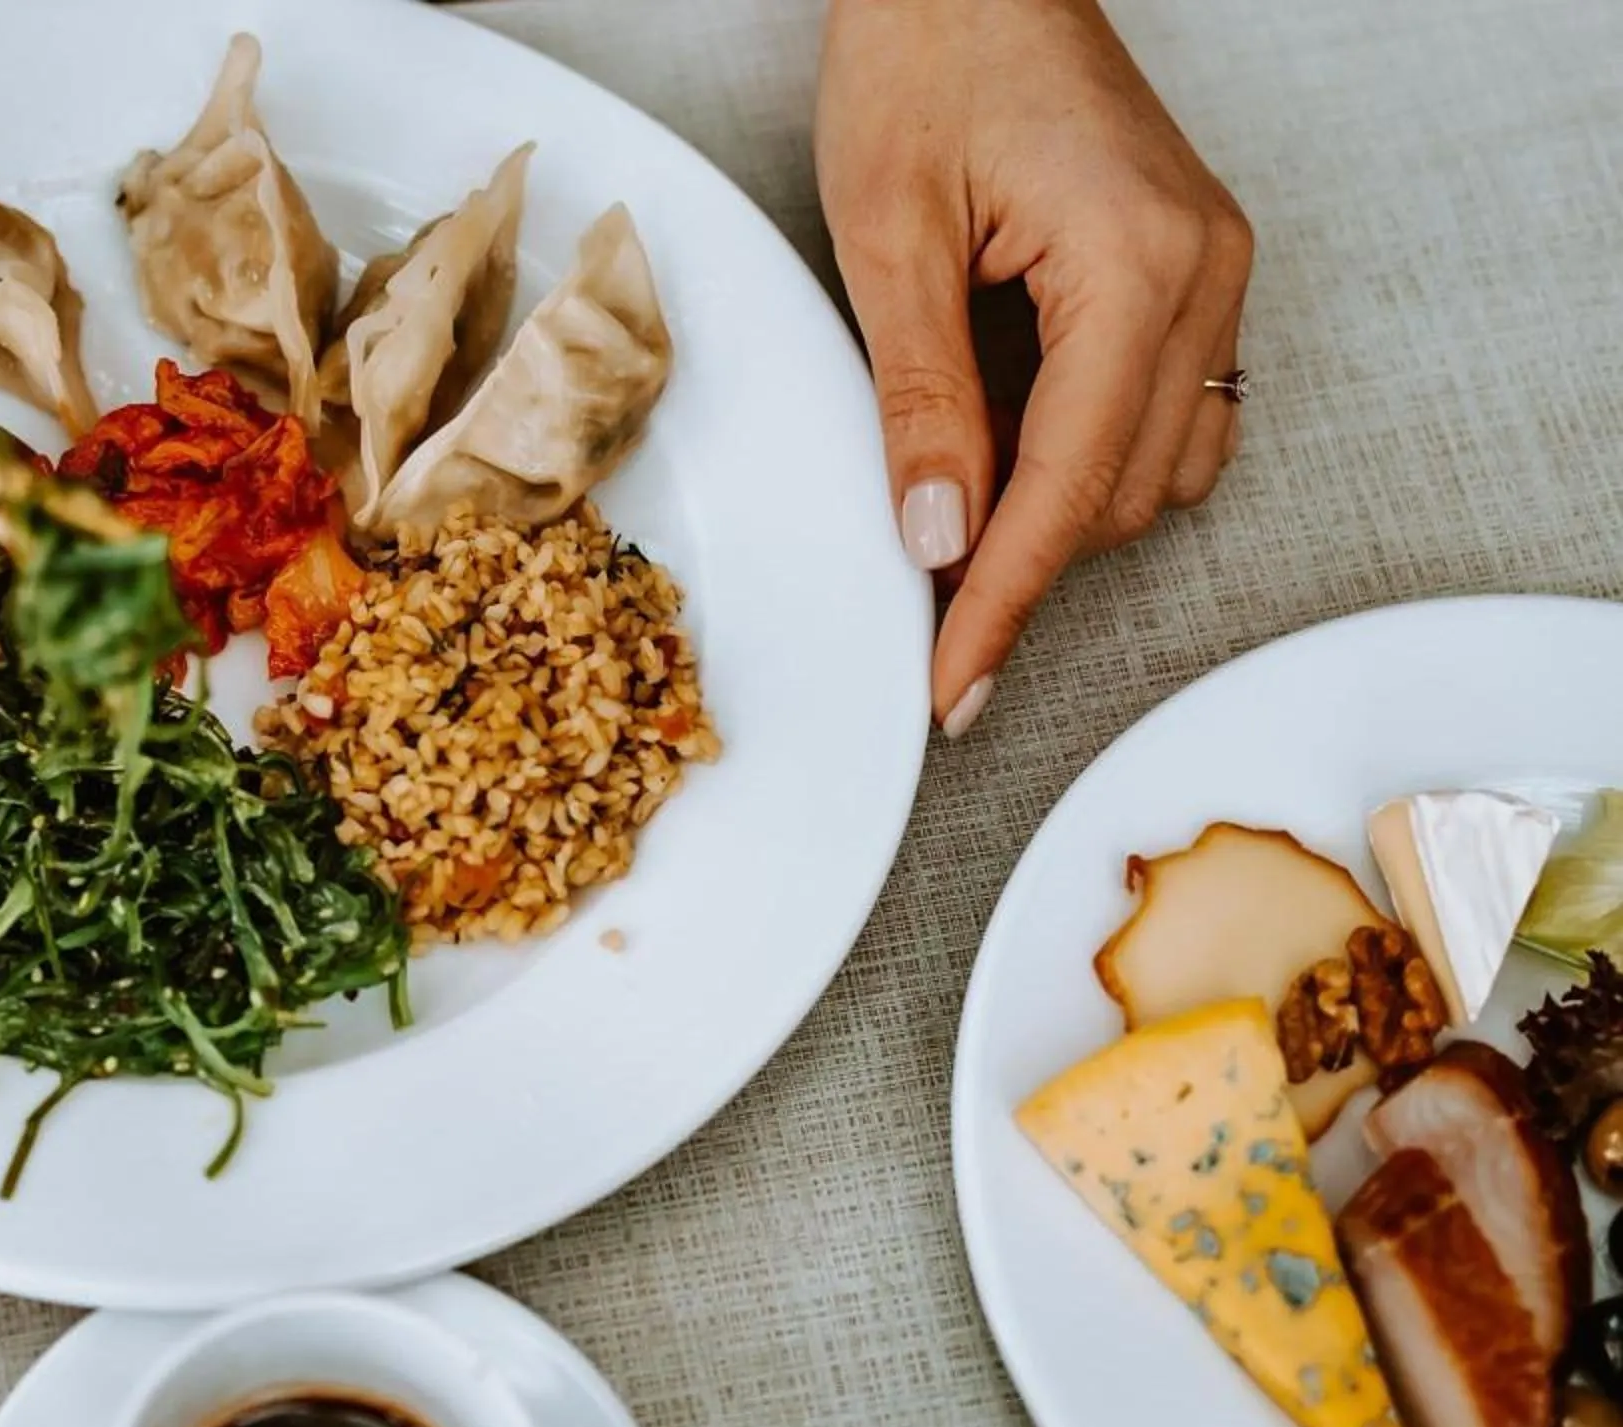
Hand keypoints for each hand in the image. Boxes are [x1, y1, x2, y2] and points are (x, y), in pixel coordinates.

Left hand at [816, 0, 1252, 733]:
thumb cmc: (923, 57)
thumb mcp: (889, 237)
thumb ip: (921, 398)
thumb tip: (938, 538)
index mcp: (1135, 264)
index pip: (1069, 486)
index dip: (1002, 602)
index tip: (952, 689)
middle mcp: (1202, 271)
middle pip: (1124, 493)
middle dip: (1024, 563)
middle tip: (924, 616)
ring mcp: (1211, 268)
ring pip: (1157, 467)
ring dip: (1059, 515)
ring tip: (955, 522)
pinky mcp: (1191, 265)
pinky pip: (1166, 407)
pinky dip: (1088, 459)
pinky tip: (1005, 457)